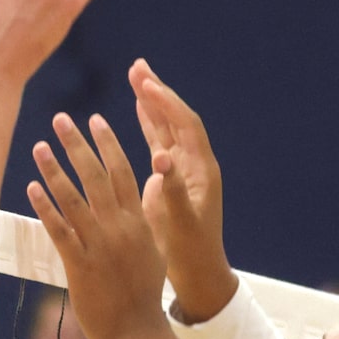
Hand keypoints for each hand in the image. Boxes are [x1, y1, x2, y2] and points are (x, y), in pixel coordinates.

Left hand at [25, 112, 173, 338]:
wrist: (136, 332)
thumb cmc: (144, 295)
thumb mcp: (153, 251)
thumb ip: (144, 221)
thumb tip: (139, 198)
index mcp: (139, 221)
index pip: (124, 172)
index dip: (108, 144)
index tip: (95, 119)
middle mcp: (120, 228)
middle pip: (97, 176)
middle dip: (78, 144)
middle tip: (61, 118)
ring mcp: (100, 245)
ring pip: (74, 198)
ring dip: (54, 169)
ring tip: (39, 146)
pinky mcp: (80, 265)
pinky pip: (60, 230)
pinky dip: (46, 207)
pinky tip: (32, 187)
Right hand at [129, 61, 236, 322]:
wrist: (198, 271)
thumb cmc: (190, 251)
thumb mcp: (180, 224)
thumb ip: (172, 191)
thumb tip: (161, 159)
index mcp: (202, 171)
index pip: (186, 126)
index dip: (167, 104)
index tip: (146, 85)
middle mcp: (195, 163)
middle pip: (177, 118)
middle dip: (158, 92)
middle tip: (138, 66)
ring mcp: (183, 168)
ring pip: (167, 126)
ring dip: (152, 101)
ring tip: (136, 74)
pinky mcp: (171, 177)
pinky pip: (160, 140)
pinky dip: (148, 121)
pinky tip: (138, 107)